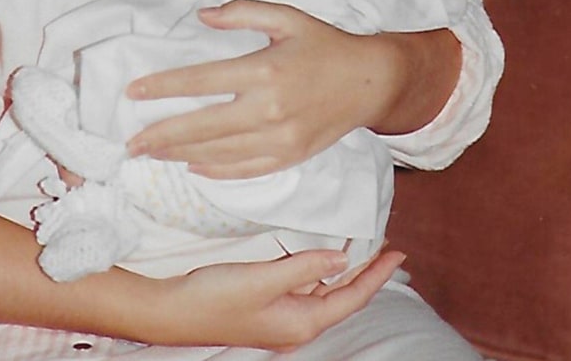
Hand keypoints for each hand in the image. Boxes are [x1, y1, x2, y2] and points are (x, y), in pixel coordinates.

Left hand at [126, 1, 388, 177]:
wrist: (370, 81)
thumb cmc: (325, 45)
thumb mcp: (287, 17)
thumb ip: (243, 11)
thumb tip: (203, 15)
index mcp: (264, 70)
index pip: (201, 81)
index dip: (164, 87)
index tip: (134, 93)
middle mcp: (269, 108)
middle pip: (202, 126)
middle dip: (161, 135)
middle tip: (130, 143)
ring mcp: (280, 138)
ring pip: (218, 152)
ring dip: (180, 154)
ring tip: (152, 153)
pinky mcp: (290, 157)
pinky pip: (245, 169)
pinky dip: (215, 170)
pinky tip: (193, 166)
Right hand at [151, 246, 404, 348]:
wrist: (172, 312)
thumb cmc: (217, 297)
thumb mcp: (265, 279)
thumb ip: (306, 266)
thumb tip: (343, 259)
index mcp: (302, 322)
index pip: (351, 297)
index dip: (376, 275)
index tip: (398, 253)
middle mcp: (296, 323)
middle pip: (341, 296)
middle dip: (365, 272)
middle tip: (387, 246)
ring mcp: (280, 316)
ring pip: (323, 290)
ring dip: (343, 269)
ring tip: (363, 246)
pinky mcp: (265, 305)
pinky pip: (304, 286)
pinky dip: (319, 269)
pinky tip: (322, 255)